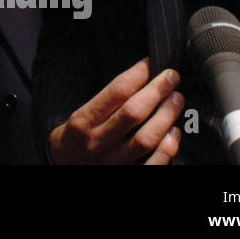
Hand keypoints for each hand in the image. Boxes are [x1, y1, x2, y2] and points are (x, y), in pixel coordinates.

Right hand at [48, 58, 183, 163]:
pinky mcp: (126, 175)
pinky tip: (175, 132)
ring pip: (146, 138)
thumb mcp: (75, 119)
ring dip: (166, 116)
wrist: (63, 174)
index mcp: (82, 122)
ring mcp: (113, 162)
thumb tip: (136, 81)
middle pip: (133, 113)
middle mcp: (97, 142)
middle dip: (157, 90)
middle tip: (171, 77)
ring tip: (176, 99)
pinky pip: (154, 164)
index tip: (150, 63)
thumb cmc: (72, 143)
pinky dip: (168, 147)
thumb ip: (101, 105)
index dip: (137, 74)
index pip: (115, 93)